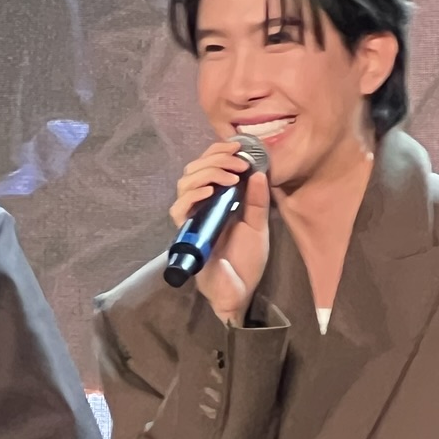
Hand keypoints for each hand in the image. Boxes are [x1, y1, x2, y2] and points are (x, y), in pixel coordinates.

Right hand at [170, 140, 270, 324]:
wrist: (240, 291)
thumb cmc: (247, 261)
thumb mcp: (258, 225)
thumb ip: (258, 200)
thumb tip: (258, 171)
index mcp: (217, 200)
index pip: (207, 165)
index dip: (218, 152)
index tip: (238, 147)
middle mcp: (201, 206)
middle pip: (193, 169)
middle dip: (216, 159)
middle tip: (238, 163)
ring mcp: (193, 219)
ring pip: (184, 183)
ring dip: (207, 173)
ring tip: (230, 177)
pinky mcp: (186, 235)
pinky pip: (179, 208)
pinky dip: (194, 194)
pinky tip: (212, 190)